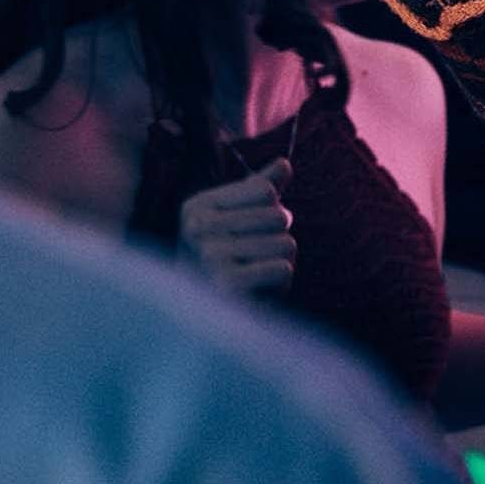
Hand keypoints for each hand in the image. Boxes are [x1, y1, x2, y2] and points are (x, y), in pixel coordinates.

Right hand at [179, 158, 295, 297]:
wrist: (206, 320)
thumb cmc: (227, 264)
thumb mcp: (237, 220)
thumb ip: (260, 190)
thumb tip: (285, 163)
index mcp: (198, 206)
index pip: (266, 191)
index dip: (274, 211)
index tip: (253, 232)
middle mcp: (198, 228)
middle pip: (279, 217)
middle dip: (280, 239)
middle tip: (258, 259)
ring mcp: (209, 255)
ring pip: (286, 243)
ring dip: (283, 263)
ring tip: (258, 275)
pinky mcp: (226, 284)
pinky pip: (282, 269)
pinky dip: (281, 283)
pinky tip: (260, 291)